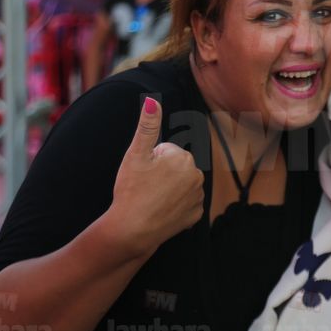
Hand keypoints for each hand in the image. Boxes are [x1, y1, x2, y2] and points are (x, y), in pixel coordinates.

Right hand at [107, 97, 203, 256]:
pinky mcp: (196, 215)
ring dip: (168, 189)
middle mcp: (197, 175)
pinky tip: (161, 211)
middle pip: (175, 167)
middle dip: (161, 173)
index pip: (165, 150)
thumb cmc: (131, 190)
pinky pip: (185, 204)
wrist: (133, 229)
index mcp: (183, 157)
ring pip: (180, 185)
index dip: (150, 161)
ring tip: (152, 199)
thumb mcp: (136, 154)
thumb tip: (152, 100)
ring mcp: (198, 197)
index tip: (143, 173)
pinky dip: (174, 206)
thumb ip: (147, 125)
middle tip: (146, 186)